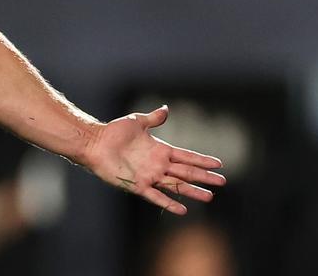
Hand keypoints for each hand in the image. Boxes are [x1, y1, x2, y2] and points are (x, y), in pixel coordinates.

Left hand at [83, 105, 224, 214]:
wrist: (95, 143)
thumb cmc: (114, 132)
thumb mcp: (137, 122)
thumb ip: (153, 118)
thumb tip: (166, 109)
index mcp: (160, 150)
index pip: (186, 156)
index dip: (202, 160)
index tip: (219, 163)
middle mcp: (158, 165)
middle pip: (186, 172)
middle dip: (204, 177)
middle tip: (222, 182)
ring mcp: (149, 176)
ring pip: (176, 186)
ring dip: (192, 191)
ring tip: (209, 197)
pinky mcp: (138, 185)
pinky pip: (156, 196)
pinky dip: (169, 203)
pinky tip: (182, 209)